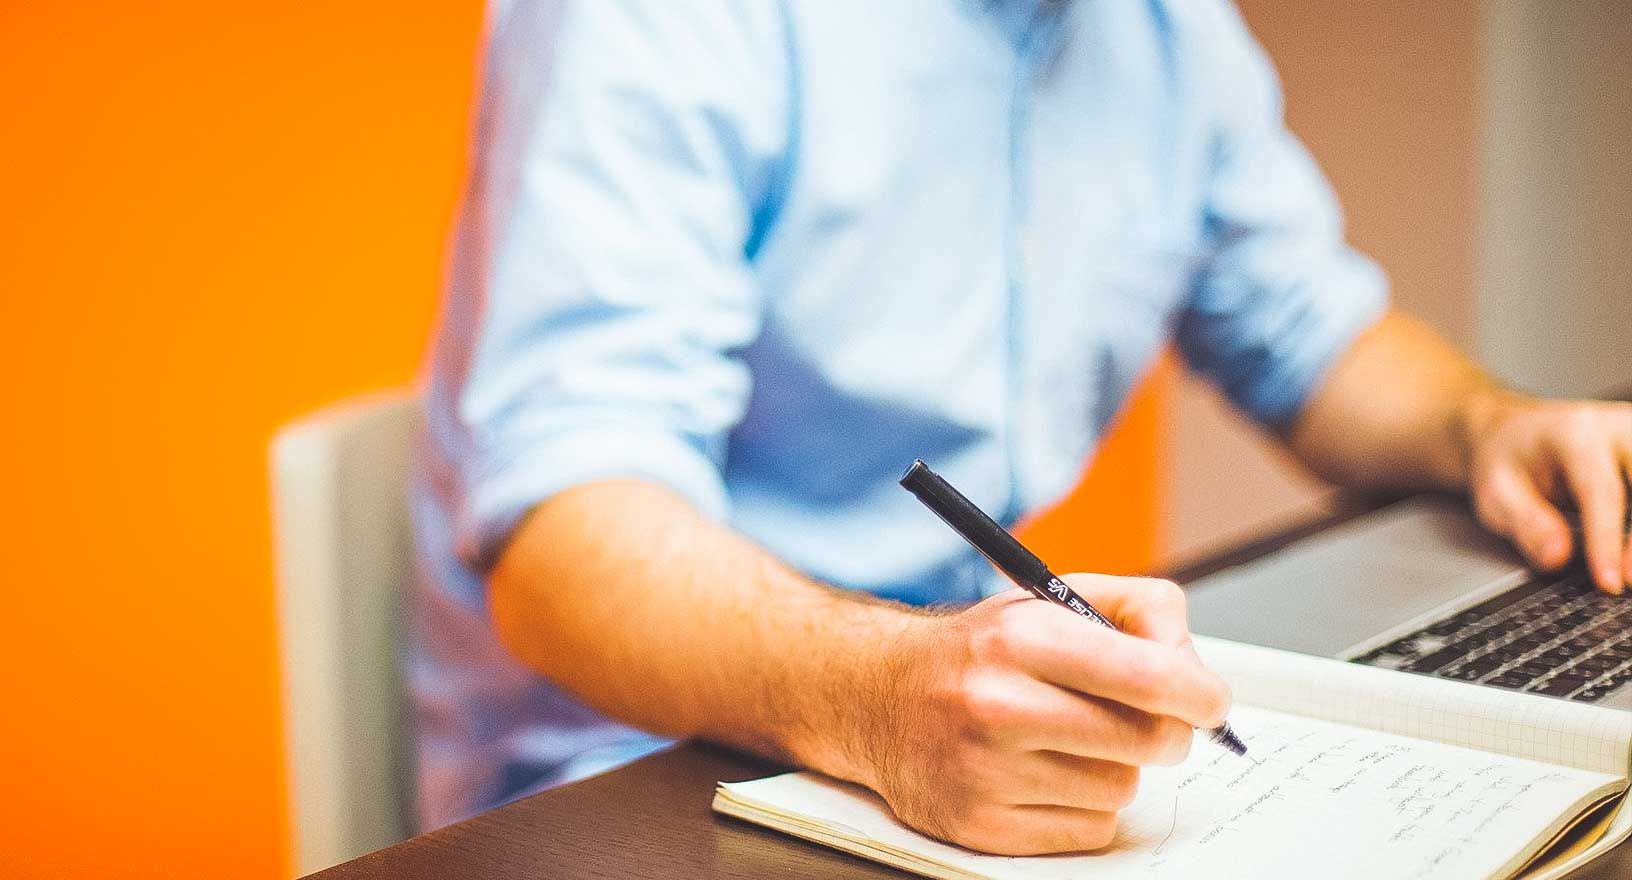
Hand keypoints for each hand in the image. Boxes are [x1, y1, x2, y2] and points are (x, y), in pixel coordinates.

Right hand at [853, 577, 1230, 854]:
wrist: (880, 696)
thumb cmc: (982, 650)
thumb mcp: (1053, 598)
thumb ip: (1140, 610)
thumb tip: (1196, 668)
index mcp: (1020, 638)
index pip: (1147, 676)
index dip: (1199, 693)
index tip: (1210, 701)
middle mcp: (997, 704)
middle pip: (1148, 741)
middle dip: (1166, 730)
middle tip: (1147, 718)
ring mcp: (985, 772)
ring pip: (1121, 788)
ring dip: (1114, 767)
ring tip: (1070, 740)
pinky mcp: (980, 827)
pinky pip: (1089, 830)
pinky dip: (1084, 807)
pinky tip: (1047, 774)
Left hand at [1462, 391, 1631, 592]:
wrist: (1517, 432)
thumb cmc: (1508, 461)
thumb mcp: (1495, 492)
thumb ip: (1526, 524)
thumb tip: (1557, 557)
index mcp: (1576, 434)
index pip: (1603, 491)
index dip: (1608, 540)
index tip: (1610, 582)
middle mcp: (1618, 429)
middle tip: (1628, 582)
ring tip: (1630, 573)